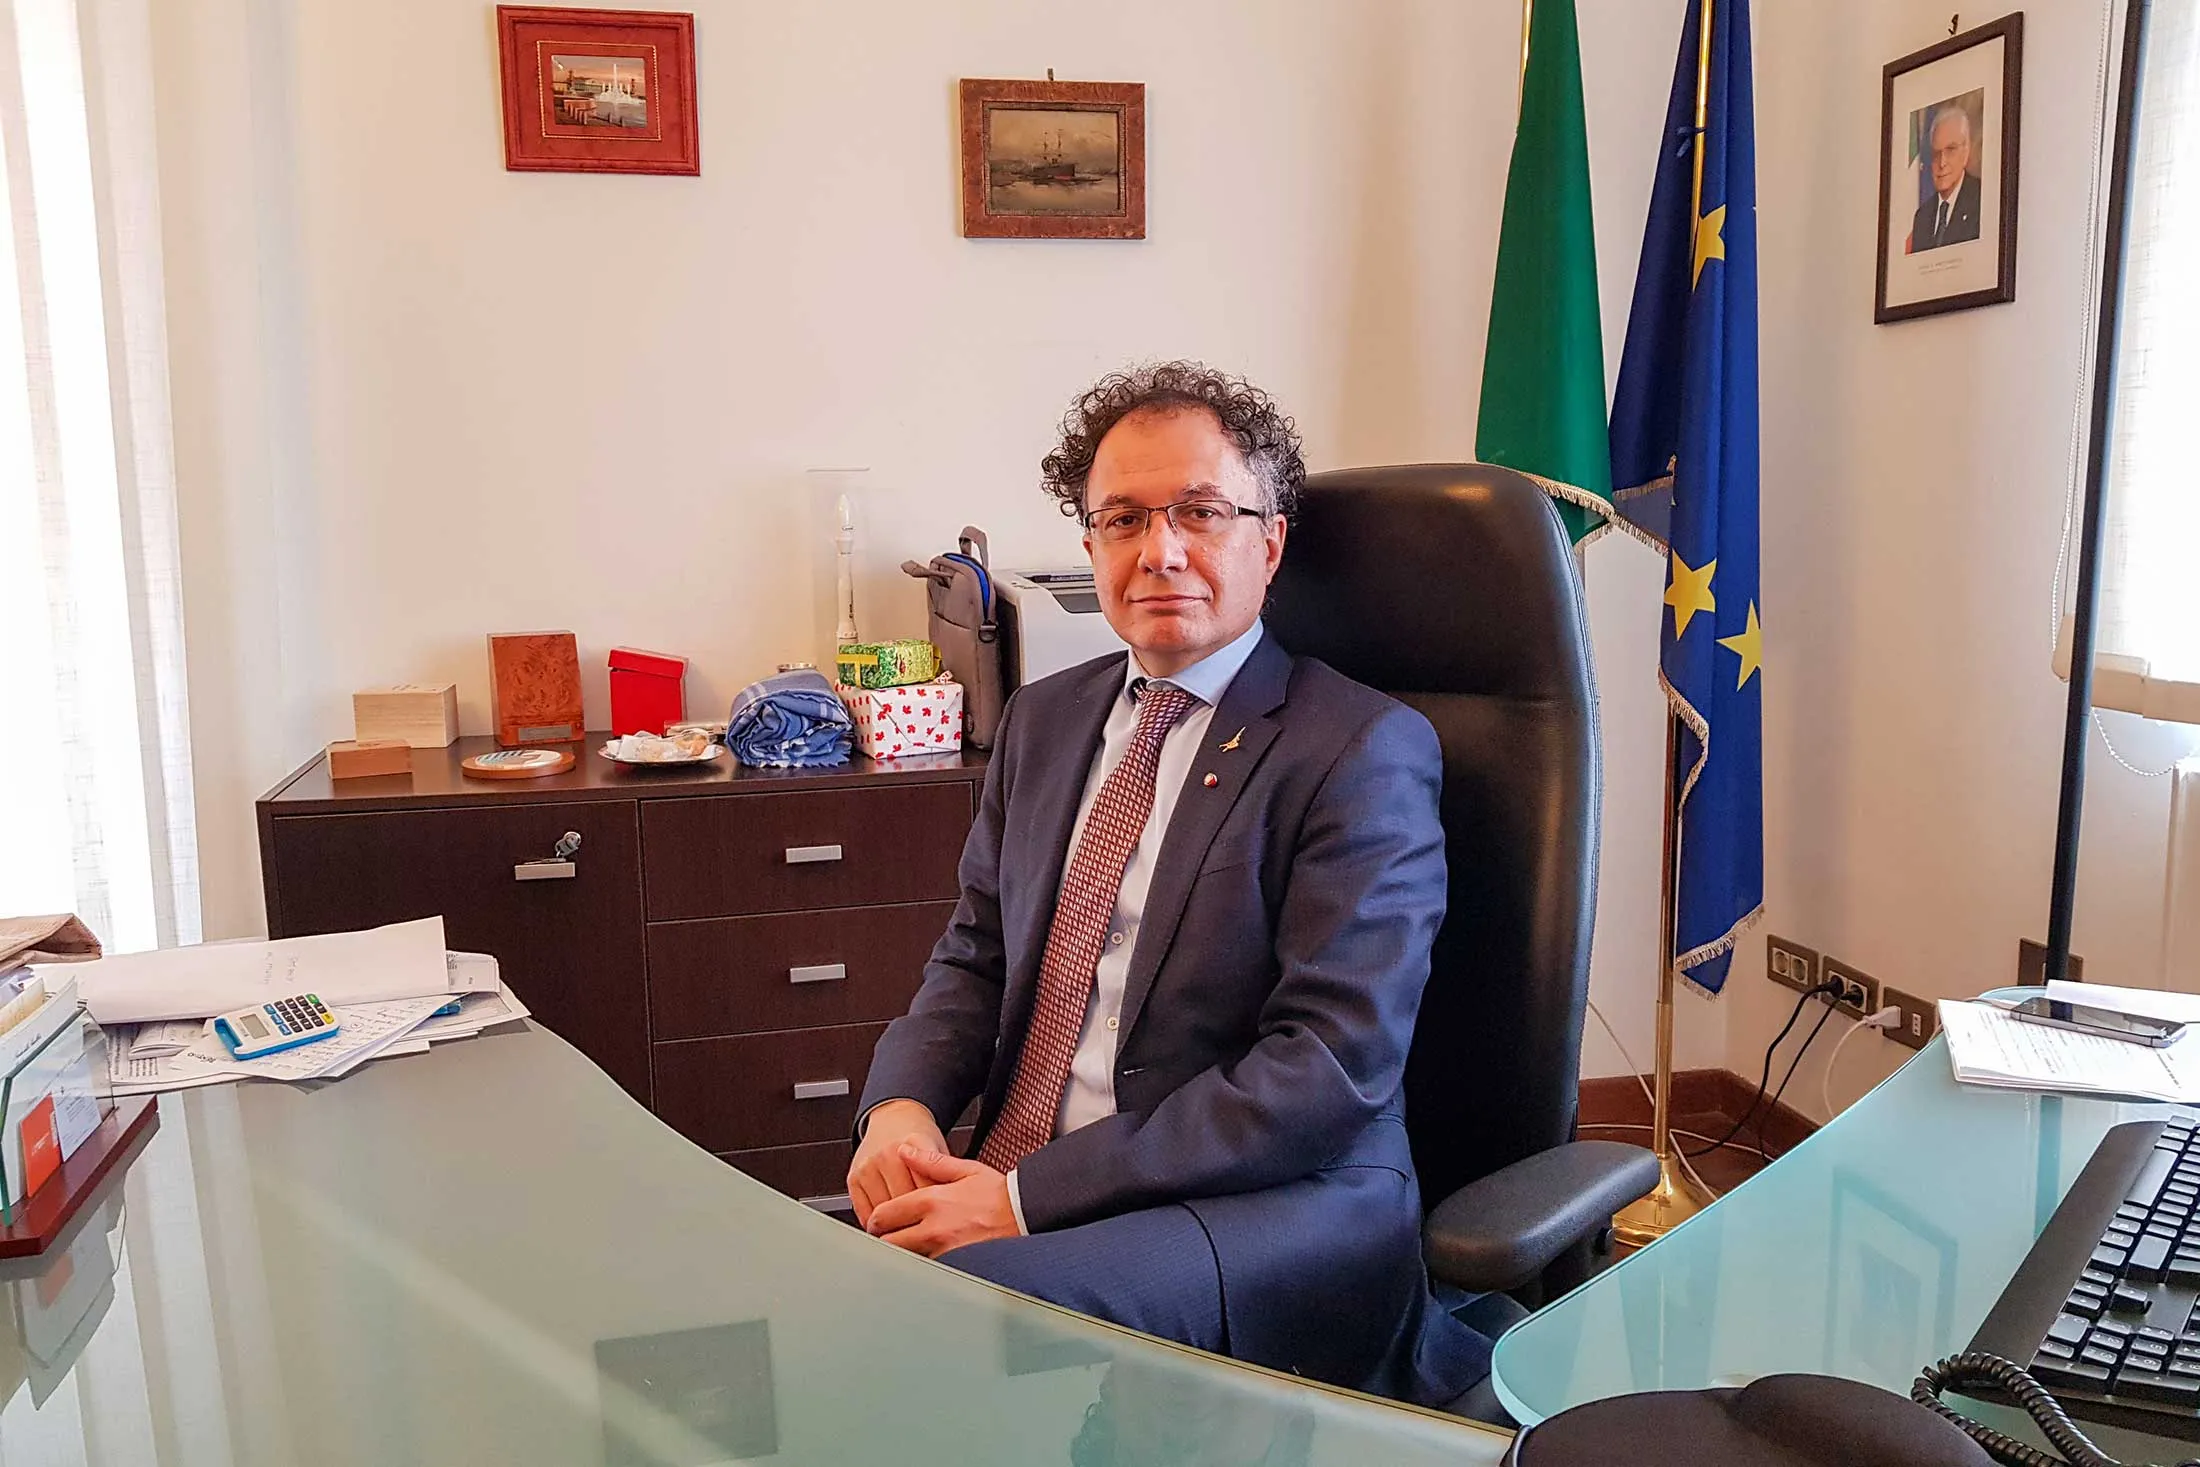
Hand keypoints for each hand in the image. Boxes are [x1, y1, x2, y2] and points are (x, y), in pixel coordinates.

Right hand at [847, 1099, 946, 1227]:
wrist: (894, 1119)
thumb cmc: (919, 1139)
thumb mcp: (939, 1149)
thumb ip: (945, 1176)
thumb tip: (952, 1210)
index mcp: (914, 1143)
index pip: (927, 1188)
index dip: (936, 1209)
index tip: (941, 1223)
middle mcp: (887, 1153)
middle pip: (904, 1203)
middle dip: (916, 1220)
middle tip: (926, 1230)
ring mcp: (868, 1166)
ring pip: (883, 1212)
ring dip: (895, 1226)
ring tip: (908, 1230)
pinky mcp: (853, 1178)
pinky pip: (865, 1212)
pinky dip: (877, 1224)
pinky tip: (889, 1225)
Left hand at [865, 1144, 1017, 1257]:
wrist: (1027, 1216)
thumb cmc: (999, 1194)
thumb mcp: (966, 1170)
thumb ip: (930, 1160)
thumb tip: (905, 1150)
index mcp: (931, 1201)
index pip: (884, 1215)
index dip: (877, 1218)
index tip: (880, 1219)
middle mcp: (933, 1229)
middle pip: (888, 1242)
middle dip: (885, 1238)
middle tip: (889, 1235)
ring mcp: (944, 1252)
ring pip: (906, 1258)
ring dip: (903, 1253)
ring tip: (909, 1245)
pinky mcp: (956, 1268)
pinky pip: (928, 1269)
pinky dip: (923, 1264)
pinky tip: (928, 1257)